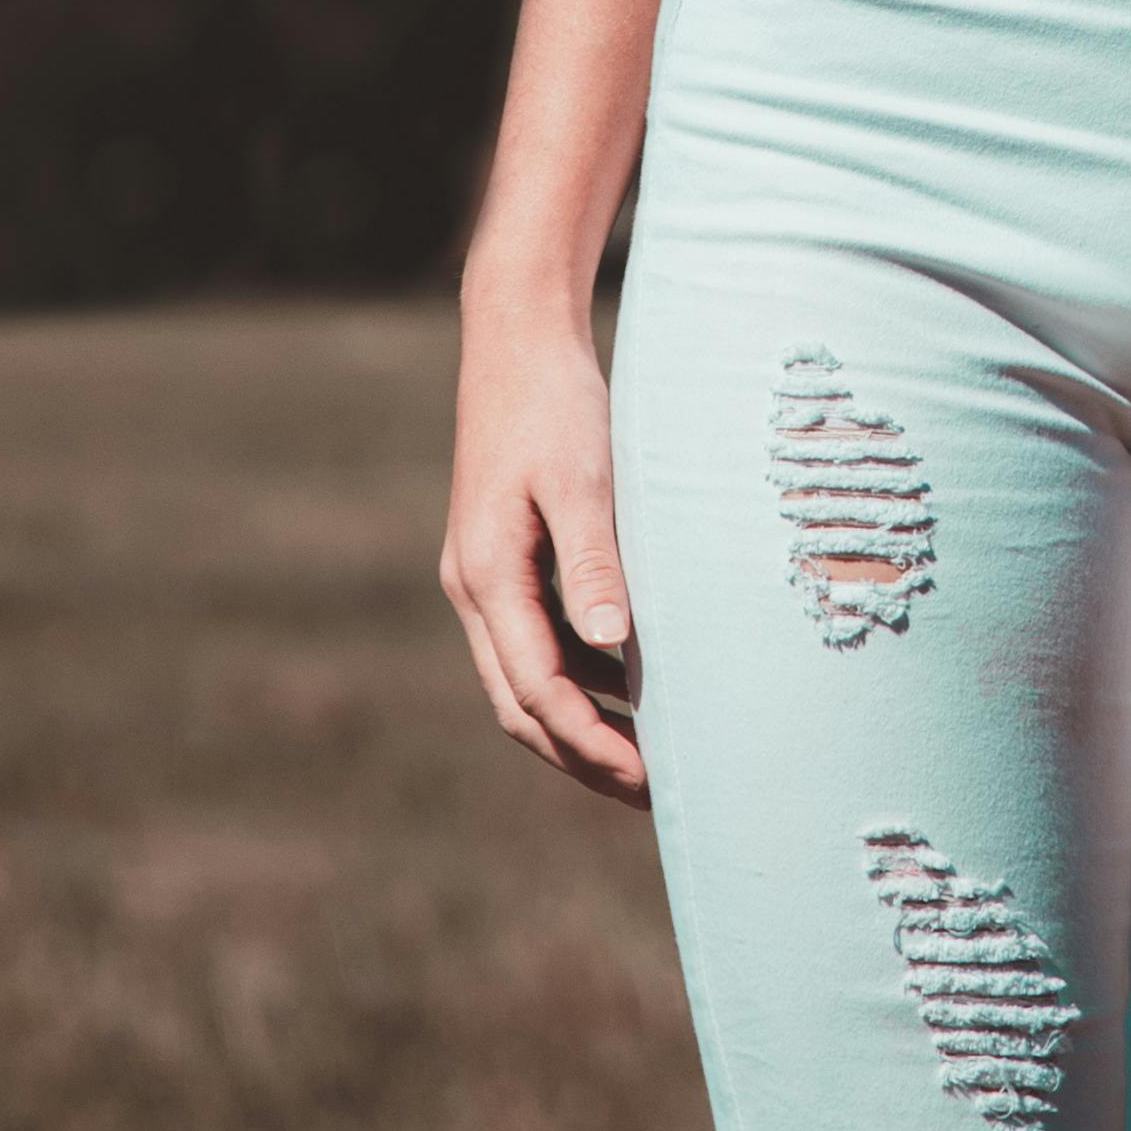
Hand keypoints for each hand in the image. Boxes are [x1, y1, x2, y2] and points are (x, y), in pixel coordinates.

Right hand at [439, 303, 649, 808]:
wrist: (518, 338)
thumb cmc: (558, 403)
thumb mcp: (584, 481)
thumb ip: (596, 564)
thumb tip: (614, 650)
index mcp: (487, 577)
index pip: (537, 693)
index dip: (591, 745)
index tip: (648, 779)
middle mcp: (474, 586)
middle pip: (521, 705)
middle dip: (584, 756)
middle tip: (656, 793)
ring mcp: (485, 574)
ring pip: (527, 678)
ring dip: (583, 722)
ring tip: (653, 754)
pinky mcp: (506, 557)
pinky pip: (539, 639)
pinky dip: (583, 674)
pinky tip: (636, 682)